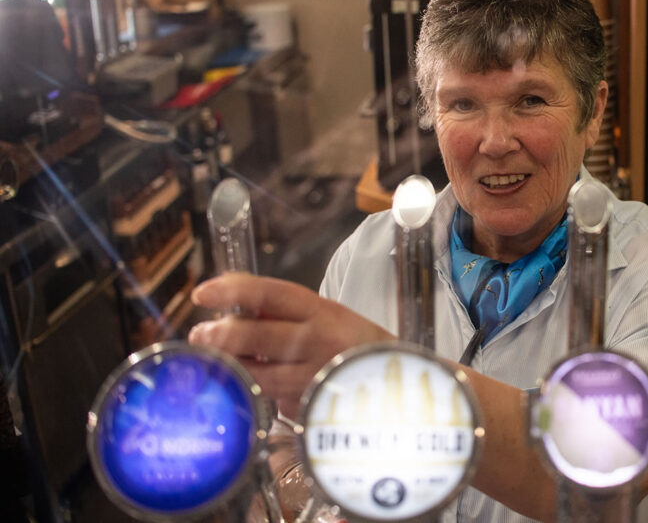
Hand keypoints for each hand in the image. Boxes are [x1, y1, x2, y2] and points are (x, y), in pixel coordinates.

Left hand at [188, 273, 393, 417]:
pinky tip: (241, 382)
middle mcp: (317, 342)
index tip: (203, 293)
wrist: (396, 384)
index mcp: (322, 311)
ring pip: (254, 372)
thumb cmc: (353, 345)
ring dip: (225, 364)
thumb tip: (231, 295)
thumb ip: (282, 309)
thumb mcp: (326, 315)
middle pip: (253, 335)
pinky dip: (250, 387)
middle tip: (201, 333)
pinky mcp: (306, 406)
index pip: (269, 294)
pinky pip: (268, 396)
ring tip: (213, 357)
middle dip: (218, 334)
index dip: (231, 291)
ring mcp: (311, 376)